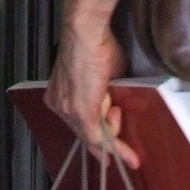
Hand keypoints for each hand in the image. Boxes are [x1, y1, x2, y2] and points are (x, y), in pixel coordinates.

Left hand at [46, 0, 138, 167]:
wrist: (86, 34)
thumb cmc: (95, 45)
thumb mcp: (103, 74)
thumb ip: (107, 92)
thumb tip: (116, 102)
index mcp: (60, 95)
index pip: (77, 123)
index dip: (93, 137)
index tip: (105, 148)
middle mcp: (59, 105)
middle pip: (84, 133)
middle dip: (106, 145)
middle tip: (125, 156)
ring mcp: (68, 111)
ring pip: (94, 137)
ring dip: (116, 139)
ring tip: (130, 143)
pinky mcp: (82, 113)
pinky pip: (99, 138)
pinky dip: (116, 147)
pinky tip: (129, 156)